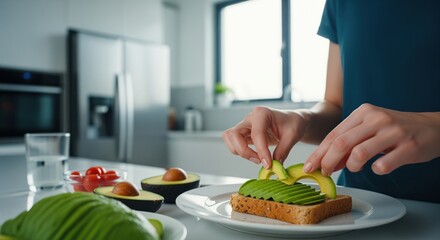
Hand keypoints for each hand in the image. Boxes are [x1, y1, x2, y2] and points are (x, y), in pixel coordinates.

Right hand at [222, 106, 308, 167]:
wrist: (292, 121)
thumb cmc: (293, 124)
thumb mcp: (293, 136)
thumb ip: (283, 150)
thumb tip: (275, 165)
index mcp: (262, 113)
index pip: (256, 133)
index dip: (261, 151)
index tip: (269, 164)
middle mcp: (250, 118)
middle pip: (234, 134)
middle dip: (244, 151)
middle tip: (259, 161)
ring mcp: (245, 125)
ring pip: (230, 138)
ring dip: (239, 151)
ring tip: (256, 159)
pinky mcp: (244, 134)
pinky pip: (233, 142)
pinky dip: (239, 151)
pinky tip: (254, 156)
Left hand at [303, 103, 439, 175]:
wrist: (433, 127)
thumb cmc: (395, 130)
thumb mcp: (369, 130)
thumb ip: (349, 143)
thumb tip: (327, 163)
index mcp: (363, 112)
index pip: (334, 134)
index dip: (319, 153)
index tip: (309, 167)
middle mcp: (376, 119)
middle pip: (342, 143)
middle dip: (328, 161)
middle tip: (324, 173)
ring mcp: (393, 132)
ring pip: (359, 153)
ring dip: (351, 166)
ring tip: (354, 168)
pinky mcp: (408, 147)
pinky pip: (384, 164)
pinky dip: (376, 170)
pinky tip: (378, 167)